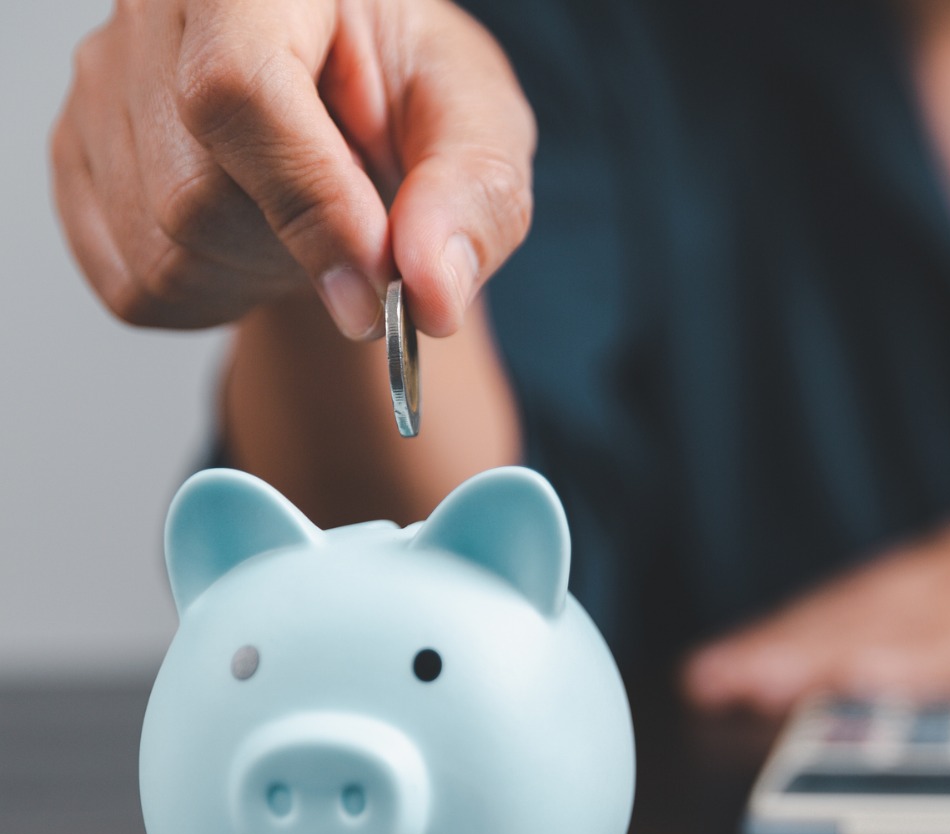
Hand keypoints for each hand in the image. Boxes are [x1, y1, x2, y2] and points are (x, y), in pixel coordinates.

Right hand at [51, 0, 533, 338]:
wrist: (350, 108)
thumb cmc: (408, 91)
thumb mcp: (478, 122)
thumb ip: (474, 195)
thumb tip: (435, 293)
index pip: (239, 90)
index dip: (310, 203)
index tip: (378, 286)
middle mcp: (151, 13)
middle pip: (195, 192)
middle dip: (300, 250)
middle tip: (362, 231)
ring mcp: (97, 86)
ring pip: (163, 250)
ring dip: (262, 275)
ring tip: (311, 221)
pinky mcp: (75, 158)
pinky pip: (138, 285)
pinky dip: (218, 294)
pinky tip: (259, 237)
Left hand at [684, 507, 949, 713]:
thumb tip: (897, 666)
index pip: (860, 597)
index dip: (790, 629)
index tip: (727, 661)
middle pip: (860, 606)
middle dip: (779, 643)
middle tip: (708, 677)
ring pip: (901, 624)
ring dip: (823, 652)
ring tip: (757, 683)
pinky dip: (918, 665)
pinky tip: (869, 684)